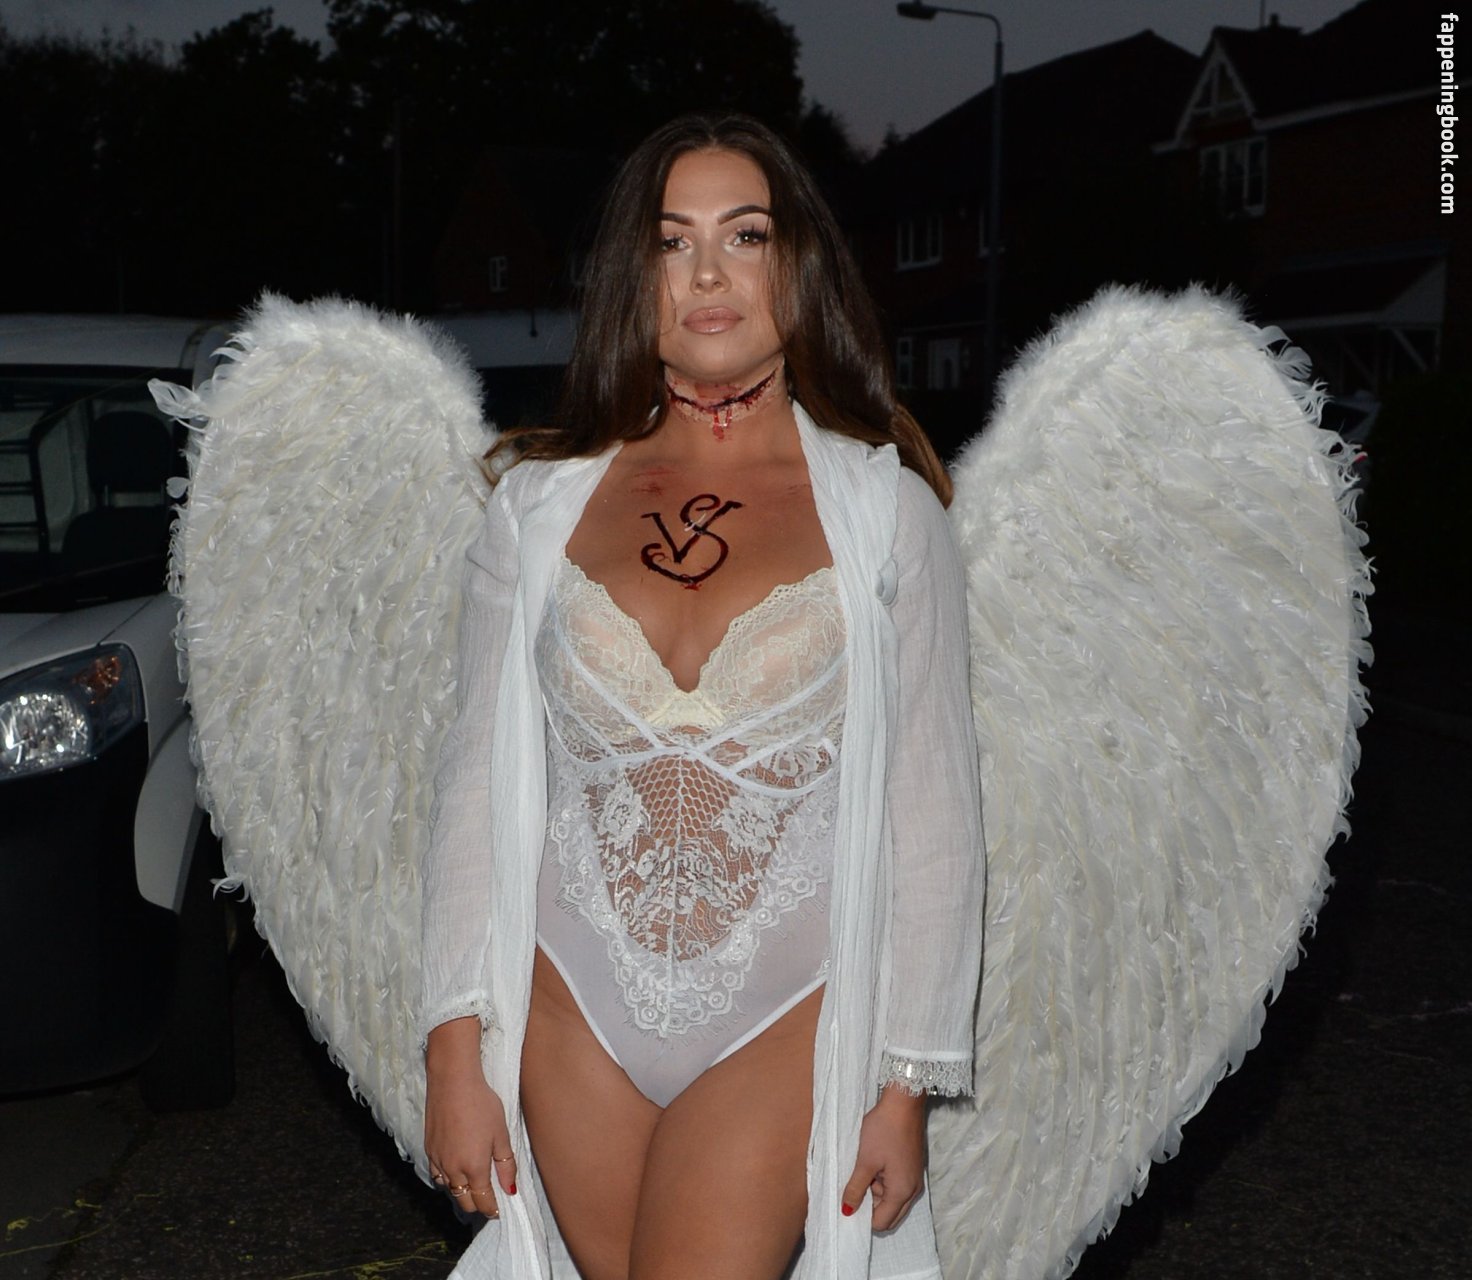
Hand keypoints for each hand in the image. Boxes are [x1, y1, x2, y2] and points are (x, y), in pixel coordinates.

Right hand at [424, 1017, 517, 1219]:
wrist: (453, 1082)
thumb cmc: (482, 1104)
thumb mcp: (501, 1133)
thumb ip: (505, 1164)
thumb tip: (510, 1190)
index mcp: (474, 1167)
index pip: (482, 1200)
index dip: (491, 1209)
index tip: (498, 1212)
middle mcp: (453, 1169)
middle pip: (463, 1200)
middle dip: (476, 1205)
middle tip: (488, 1202)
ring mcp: (438, 1159)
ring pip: (448, 1189)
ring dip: (461, 1193)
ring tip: (473, 1189)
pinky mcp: (429, 1149)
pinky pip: (437, 1175)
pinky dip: (446, 1180)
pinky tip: (454, 1173)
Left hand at [840, 1084, 926, 1231]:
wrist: (903, 1102)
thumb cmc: (884, 1130)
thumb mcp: (865, 1160)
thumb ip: (856, 1188)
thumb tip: (847, 1211)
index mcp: (902, 1192)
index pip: (882, 1223)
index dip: (863, 1217)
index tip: (849, 1202)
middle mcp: (913, 1190)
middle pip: (890, 1214)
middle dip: (871, 1206)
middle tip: (855, 1186)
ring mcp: (914, 1178)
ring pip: (892, 1199)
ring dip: (876, 1191)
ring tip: (865, 1167)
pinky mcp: (912, 1167)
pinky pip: (897, 1185)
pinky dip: (883, 1180)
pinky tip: (873, 1162)